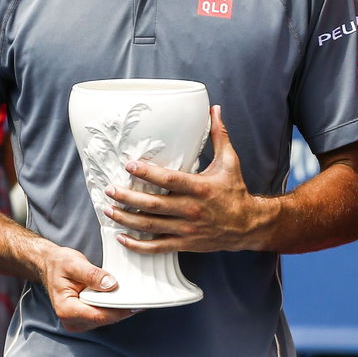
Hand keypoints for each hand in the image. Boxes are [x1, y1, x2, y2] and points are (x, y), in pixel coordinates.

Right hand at [37, 244, 137, 331]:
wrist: (50, 265)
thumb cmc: (60, 264)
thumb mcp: (74, 264)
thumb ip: (92, 274)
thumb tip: (112, 285)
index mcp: (66, 309)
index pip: (98, 315)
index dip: (118, 311)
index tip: (135, 304)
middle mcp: (71, 320)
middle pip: (104, 319)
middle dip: (123, 310)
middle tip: (144, 300)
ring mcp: (78, 321)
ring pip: (106, 319)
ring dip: (121, 309)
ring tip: (138, 297)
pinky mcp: (85, 318)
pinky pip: (104, 316)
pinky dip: (115, 307)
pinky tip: (126, 298)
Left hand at [103, 105, 273, 254]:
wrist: (248, 226)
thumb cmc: (236, 191)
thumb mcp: (230, 162)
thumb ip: (220, 135)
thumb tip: (216, 110)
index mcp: (200, 188)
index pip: (169, 180)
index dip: (147, 173)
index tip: (129, 165)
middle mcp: (191, 209)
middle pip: (153, 205)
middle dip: (128, 197)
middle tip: (109, 189)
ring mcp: (187, 229)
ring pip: (150, 226)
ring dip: (126, 219)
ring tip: (109, 209)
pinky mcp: (185, 243)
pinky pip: (157, 247)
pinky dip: (138, 245)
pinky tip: (122, 237)